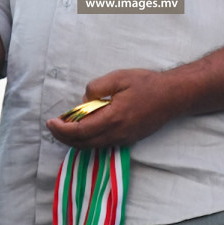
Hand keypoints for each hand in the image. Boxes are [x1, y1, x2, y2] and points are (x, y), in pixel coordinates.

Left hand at [45, 69, 175, 149]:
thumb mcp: (119, 77)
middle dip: (64, 138)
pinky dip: (88, 140)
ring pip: (92, 146)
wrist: (173, 97)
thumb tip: (84, 101)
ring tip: (64, 128)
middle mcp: (118, 133)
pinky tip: (84, 129)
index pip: (81, 131)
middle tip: (52, 127)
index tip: (50, 122)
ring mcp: (124, 139)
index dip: (62, 130)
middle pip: (84, 144)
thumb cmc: (147, 84)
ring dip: (75, 140)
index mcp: (114, 118)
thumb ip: (97, 88)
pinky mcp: (128, 139)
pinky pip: (102, 144)